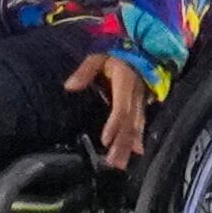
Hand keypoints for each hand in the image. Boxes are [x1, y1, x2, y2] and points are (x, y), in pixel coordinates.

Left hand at [70, 49, 153, 170]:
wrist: (142, 48)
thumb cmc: (116, 53)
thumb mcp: (98, 56)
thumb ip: (85, 71)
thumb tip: (69, 86)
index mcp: (125, 83)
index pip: (121, 108)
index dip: (114, 124)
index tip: (105, 140)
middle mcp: (135, 95)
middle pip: (128, 123)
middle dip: (120, 144)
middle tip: (112, 163)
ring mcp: (140, 101)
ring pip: (135, 127)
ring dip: (127, 146)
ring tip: (120, 164)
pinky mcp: (142, 105)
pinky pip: (141, 124)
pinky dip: (138, 139)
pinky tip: (137, 152)